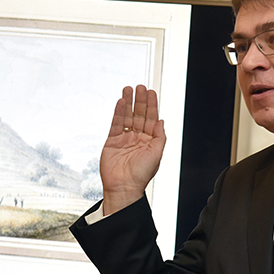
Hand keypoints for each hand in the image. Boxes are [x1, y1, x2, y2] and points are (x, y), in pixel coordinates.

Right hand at [100, 85, 165, 214]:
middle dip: (140, 100)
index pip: (152, 118)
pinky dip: (118, 112)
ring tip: (128, 90)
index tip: (150, 92)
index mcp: (150, 141)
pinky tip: (121, 103)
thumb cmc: (141, 175)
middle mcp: (137, 138)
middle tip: (139, 87)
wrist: (124, 187)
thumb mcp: (157, 154)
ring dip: (128, 103)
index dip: (152, 105)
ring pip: (127, 116)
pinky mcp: (112, 141)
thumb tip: (162, 121)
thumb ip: (160, 136)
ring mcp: (124, 139)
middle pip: (139, 114)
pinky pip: (116, 123)